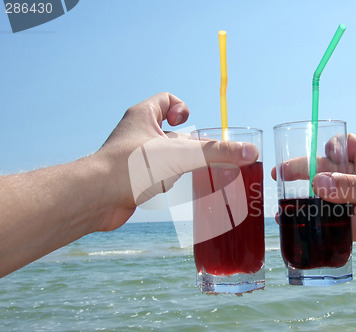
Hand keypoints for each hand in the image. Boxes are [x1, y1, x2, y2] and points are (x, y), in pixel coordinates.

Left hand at [94, 92, 258, 230]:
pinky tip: (165, 189)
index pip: (166, 100)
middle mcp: (136, 134)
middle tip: (198, 155)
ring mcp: (133, 157)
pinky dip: (166, 181)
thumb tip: (250, 153)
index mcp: (143, 116)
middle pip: (171, 132)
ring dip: (178, 165)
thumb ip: (217, 153)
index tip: (189, 123)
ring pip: (166, 156)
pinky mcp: (131, 179)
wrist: (96, 198)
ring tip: (178, 173)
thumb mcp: (181, 155)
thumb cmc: (132, 166)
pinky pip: (156, 175)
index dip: (182, 108)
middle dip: (187, 145)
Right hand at [272, 133, 355, 285]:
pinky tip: (301, 228)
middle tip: (280, 177)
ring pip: (327, 198)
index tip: (305, 151)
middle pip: (327, 171)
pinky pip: (333, 223)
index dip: (325, 145)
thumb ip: (351, 187)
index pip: (344, 144)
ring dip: (308, 201)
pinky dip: (318, 225)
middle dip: (304, 173)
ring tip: (283, 206)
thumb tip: (315, 184)